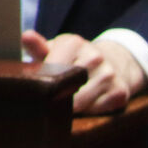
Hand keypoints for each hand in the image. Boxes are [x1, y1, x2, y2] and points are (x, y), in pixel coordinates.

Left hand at [21, 31, 147, 114]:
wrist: (114, 62)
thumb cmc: (75, 60)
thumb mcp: (55, 50)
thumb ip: (38, 48)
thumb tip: (26, 36)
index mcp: (74, 43)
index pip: (50, 73)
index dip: (43, 86)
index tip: (41, 89)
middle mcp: (95, 56)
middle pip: (65, 91)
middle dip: (57, 98)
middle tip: (55, 97)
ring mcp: (109, 74)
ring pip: (81, 104)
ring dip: (74, 107)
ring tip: (73, 99)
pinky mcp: (120, 91)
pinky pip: (97, 110)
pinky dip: (90, 110)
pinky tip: (90, 101)